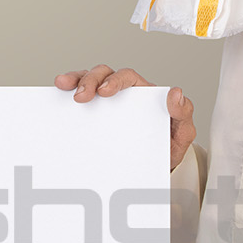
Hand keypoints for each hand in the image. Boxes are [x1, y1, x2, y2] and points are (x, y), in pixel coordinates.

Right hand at [54, 65, 197, 171]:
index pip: (127, 77)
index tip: (104, 92)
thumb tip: (176, 93)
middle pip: (103, 74)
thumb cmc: (167, 146)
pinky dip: (68, 93)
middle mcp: (123, 94)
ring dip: (75, 80)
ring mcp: (107, 104)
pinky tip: (59, 95)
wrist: (155, 168)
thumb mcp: (182, 133)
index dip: (115, 80)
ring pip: (88, 80)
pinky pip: (79, 100)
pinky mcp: (94, 115)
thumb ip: (183, 114)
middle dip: (90, 80)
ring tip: (64, 86)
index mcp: (143, 93)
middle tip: (81, 96)